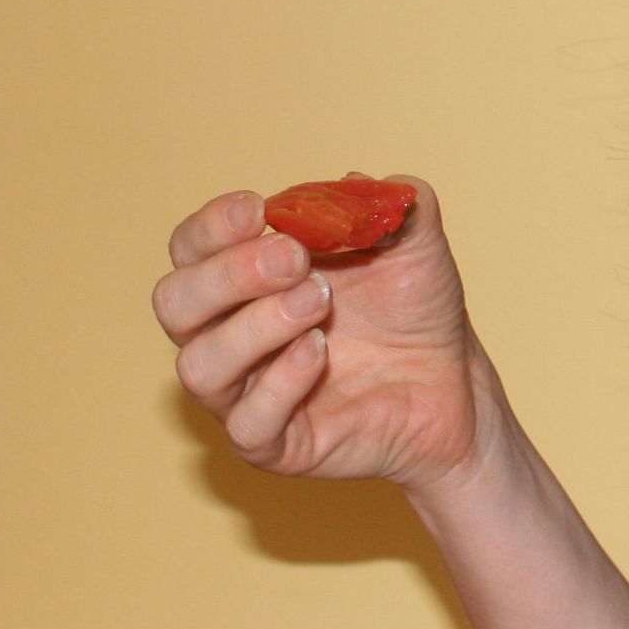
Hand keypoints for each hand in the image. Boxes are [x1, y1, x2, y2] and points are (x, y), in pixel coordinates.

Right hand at [152, 176, 487, 490]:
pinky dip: (280, 382)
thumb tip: (355, 182)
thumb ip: (386, 202)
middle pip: (175, 303)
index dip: (211, 226)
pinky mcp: (275, 445)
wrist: (453, 380)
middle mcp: (230, 334)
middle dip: (229, 273)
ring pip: (200, 366)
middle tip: (295, 258)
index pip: (189, 248)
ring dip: (257, 325)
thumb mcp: (412, 240)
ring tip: (320, 301)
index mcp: (244, 277)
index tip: (257, 209)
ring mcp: (246, 393)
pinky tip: (320, 353)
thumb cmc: (413, 306)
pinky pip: (246, 423)